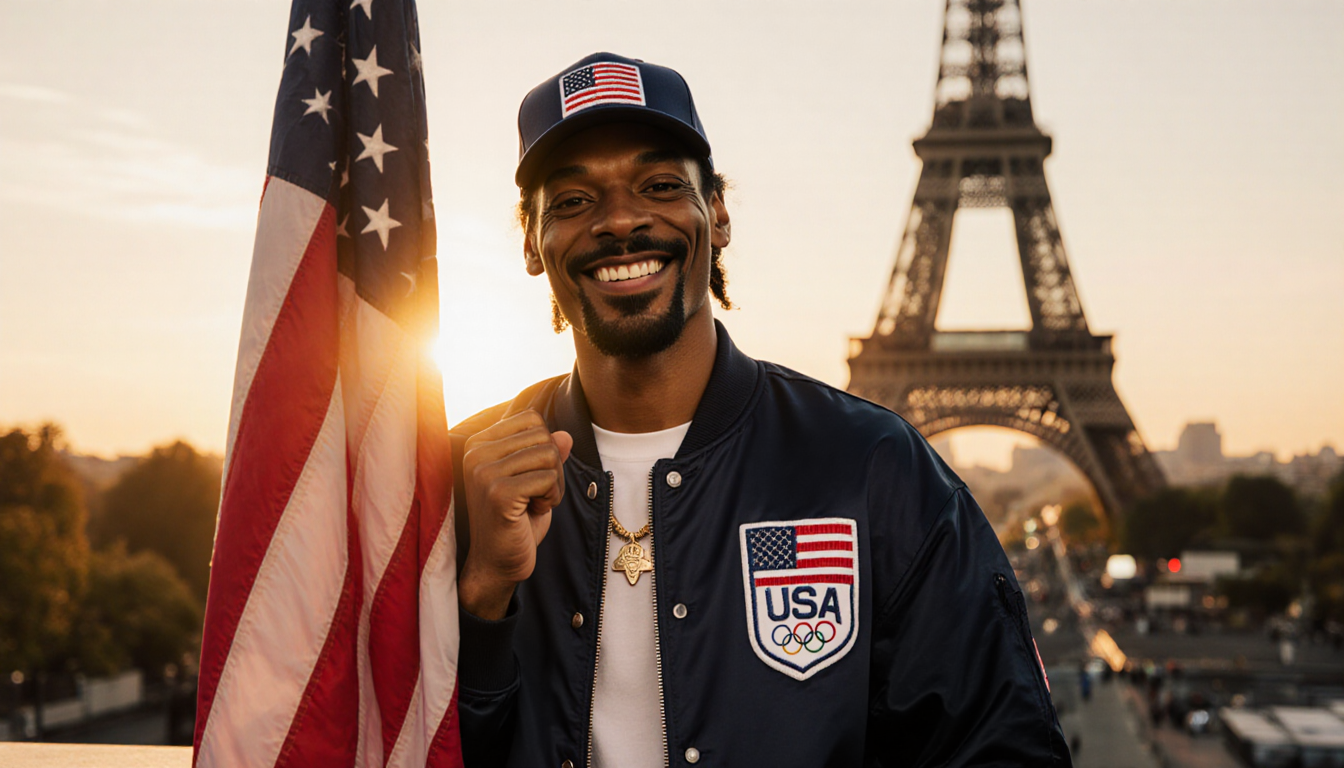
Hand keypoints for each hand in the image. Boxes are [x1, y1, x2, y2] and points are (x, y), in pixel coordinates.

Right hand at [459, 409, 572, 619]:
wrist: (497, 564)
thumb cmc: (516, 521)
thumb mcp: (533, 480)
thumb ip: (546, 454)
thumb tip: (566, 435)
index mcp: (479, 443)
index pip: (532, 419)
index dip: (545, 447)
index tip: (529, 477)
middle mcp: (476, 453)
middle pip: (543, 436)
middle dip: (552, 466)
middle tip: (535, 494)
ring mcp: (484, 472)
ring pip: (549, 455)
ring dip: (553, 484)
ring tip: (533, 503)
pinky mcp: (498, 493)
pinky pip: (548, 478)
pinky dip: (552, 497)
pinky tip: (533, 512)